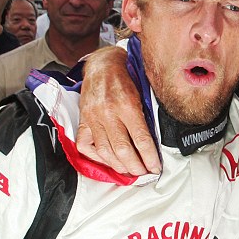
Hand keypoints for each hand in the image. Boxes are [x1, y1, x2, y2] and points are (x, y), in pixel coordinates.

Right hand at [77, 46, 161, 175]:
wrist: (103, 64)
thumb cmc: (127, 78)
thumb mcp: (143, 93)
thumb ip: (147, 116)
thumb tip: (155, 144)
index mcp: (127, 105)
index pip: (141, 139)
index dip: (149, 158)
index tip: (155, 168)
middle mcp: (108, 113)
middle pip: (122, 150)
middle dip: (136, 167)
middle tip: (145, 173)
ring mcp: (93, 118)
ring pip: (105, 152)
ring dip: (119, 166)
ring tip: (131, 171)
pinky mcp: (83, 120)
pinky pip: (86, 146)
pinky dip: (98, 158)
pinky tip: (110, 161)